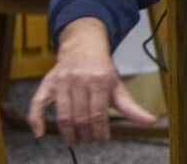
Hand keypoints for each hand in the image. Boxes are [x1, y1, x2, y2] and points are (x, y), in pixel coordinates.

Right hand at [27, 18, 155, 145]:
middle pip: (81, 116)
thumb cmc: (101, 69)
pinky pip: (36, 103)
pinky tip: (40, 133)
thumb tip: (150, 122)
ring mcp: (62, 81)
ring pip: (63, 114)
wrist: (84, 45)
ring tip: (75, 140)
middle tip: (88, 141)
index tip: (102, 139)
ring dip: (68, 132)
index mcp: (99, 80)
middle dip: (86, 133)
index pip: (98, 113)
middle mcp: (80, 80)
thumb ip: (131, 107)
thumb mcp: (118, 86)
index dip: (100, 131)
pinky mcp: (47, 83)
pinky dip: (35, 120)